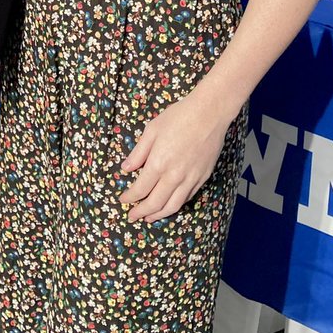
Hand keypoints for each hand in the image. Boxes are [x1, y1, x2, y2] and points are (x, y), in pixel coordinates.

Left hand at [119, 93, 229, 222]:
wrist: (209, 114)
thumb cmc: (178, 117)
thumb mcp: (152, 130)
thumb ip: (138, 152)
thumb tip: (125, 169)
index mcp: (158, 163)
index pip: (140, 189)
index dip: (130, 198)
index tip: (123, 200)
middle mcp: (174, 176)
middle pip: (155, 203)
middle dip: (141, 212)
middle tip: (132, 216)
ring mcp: (190, 179)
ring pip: (173, 206)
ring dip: (159, 215)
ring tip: (149, 218)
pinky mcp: (202, 178)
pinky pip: (187, 198)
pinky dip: (175, 205)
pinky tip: (169, 205)